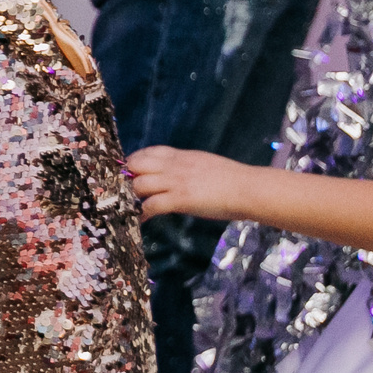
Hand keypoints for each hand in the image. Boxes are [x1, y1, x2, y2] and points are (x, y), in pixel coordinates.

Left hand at [126, 145, 258, 221]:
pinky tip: (140, 220)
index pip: (148, 152)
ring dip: (131, 196)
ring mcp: (176, 182)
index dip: (135, 162)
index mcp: (181, 155)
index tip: (129, 173)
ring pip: (139, 184)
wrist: (248, 188)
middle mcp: (174, 165)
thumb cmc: (232, 179)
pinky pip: (151, 205)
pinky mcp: (180, 199)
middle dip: (126, 177)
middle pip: (136, 165)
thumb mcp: (204, 164)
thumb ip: (186, 166)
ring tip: (128, 207)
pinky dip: (142, 213)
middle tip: (124, 191)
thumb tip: (174, 174)